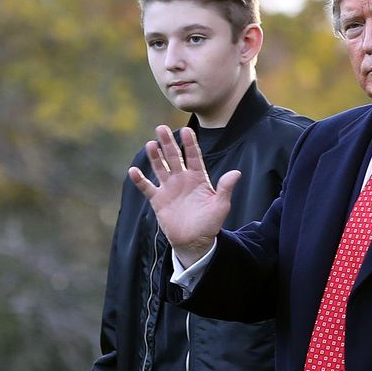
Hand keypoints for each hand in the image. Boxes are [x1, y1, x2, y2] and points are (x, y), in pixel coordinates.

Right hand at [128, 125, 239, 263]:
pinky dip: (140, 180)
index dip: (189, 144)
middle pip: (173, 157)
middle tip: (161, 128)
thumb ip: (225, 188)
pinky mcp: (158, 200)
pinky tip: (133, 171)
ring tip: (150, 144)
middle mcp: (182, 179)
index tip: (186, 131)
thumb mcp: (220, 206)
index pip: (193, 156)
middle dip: (167, 143)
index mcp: (198, 178)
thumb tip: (237, 173)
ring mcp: (169, 188)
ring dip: (154, 156)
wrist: (194, 242)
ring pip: (160, 168)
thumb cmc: (210, 224)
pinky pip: (147, 187)